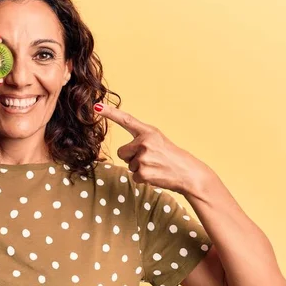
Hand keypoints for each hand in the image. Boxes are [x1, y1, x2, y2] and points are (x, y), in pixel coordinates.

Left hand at [95, 103, 213, 194]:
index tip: (97, 106)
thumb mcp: (158, 140)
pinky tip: (156, 175)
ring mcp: (143, 158)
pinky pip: (133, 176)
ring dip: (140, 169)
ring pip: (129, 165)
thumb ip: (141, 140)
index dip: (110, 113)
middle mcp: (144, 142)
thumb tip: (124, 152)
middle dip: (132, 158)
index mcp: (148, 131)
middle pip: (122, 152)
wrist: (188, 173)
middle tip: (151, 159)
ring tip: (156, 166)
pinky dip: (143, 179)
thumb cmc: (171, 157)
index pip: (126, 120)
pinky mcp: (143, 172)